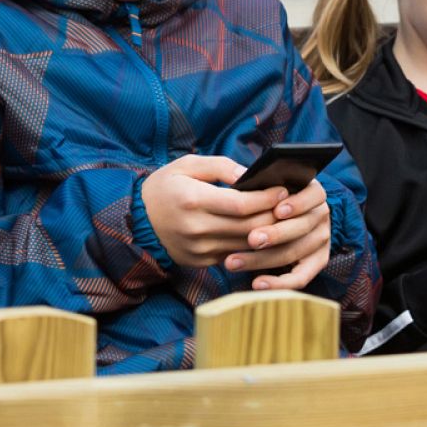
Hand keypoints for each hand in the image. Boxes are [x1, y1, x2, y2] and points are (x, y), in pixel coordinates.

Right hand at [141, 155, 286, 267]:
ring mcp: (199, 248)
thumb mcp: (186, 165)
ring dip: (268, 234)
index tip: (282, 191)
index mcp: (192, 200)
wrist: (136, 221)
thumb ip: (219, 166)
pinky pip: (234, 255)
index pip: (241, 204)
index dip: (266, 199)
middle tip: (290, 206)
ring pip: (245, 245)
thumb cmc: (164, 187)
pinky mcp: (200, 261)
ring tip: (281, 219)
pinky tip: (262, 235)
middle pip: (248, 227)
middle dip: (274, 216)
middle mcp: (196, 228)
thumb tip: (249, 175)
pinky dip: (251, 246)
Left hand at [226, 179, 331, 290]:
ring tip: (234, 262)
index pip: (313, 195)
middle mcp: (320, 215)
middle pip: (301, 227)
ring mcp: (320, 239)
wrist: (269, 218)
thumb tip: (240, 181)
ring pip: (294, 252)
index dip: (297, 203)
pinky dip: (279, 283)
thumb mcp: (258, 182)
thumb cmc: (258, 196)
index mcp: (311, 191)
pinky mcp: (316, 261)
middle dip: (275, 234)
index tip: (276, 210)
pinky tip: (257, 283)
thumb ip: (254, 181)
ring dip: (262, 259)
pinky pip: (301, 277)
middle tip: (251, 239)